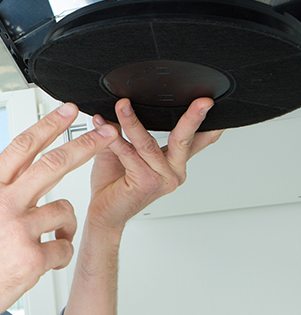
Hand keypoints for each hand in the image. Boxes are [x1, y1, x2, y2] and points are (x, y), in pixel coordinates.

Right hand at [0, 103, 117, 314]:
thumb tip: (17, 182)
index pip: (23, 146)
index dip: (50, 124)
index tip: (68, 111)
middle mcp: (4, 203)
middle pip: (54, 163)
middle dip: (85, 145)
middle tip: (106, 134)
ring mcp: (18, 229)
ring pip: (64, 210)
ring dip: (67, 223)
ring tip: (56, 236)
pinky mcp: (30, 259)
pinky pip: (64, 248)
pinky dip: (62, 253)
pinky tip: (48, 260)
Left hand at [87, 98, 223, 231]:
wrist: (103, 212)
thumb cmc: (113, 184)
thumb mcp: (125, 150)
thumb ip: (129, 131)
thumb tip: (124, 106)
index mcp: (172, 163)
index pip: (193, 140)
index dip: (205, 123)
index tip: (211, 104)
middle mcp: (172, 171)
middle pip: (183, 139)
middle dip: (192, 118)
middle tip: (202, 102)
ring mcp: (162, 179)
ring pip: (148, 143)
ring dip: (132, 121)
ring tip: (122, 106)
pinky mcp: (146, 182)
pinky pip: (130, 154)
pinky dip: (115, 139)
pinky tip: (104, 126)